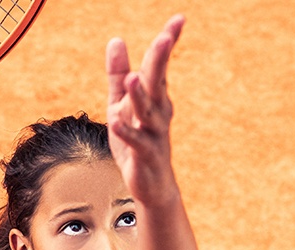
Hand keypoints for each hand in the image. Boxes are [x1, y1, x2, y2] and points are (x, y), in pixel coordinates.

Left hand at [106, 15, 185, 204]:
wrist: (152, 185)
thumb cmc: (138, 141)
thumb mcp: (122, 103)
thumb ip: (118, 74)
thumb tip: (116, 40)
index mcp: (154, 97)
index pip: (160, 65)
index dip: (169, 42)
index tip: (179, 19)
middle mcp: (158, 112)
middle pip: (157, 83)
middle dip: (160, 61)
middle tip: (165, 38)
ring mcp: (153, 134)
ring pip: (147, 112)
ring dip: (140, 96)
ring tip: (134, 78)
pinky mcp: (144, 156)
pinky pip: (136, 142)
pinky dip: (127, 132)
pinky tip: (115, 121)